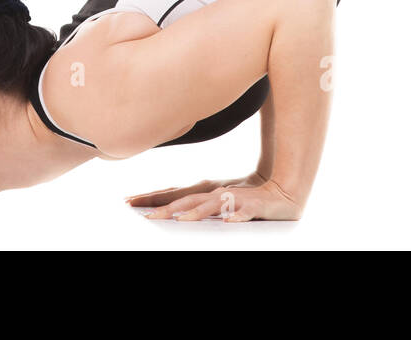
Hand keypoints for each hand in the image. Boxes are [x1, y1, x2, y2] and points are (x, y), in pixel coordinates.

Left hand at [130, 176, 301, 221]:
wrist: (282, 189)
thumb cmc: (246, 195)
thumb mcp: (216, 198)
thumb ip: (195, 202)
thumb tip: (170, 208)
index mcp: (205, 190)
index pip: (174, 193)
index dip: (152, 196)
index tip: (129, 201)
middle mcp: (216, 192)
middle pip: (187, 199)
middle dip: (167, 207)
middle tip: (147, 216)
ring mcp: (234, 198)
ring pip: (213, 205)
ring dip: (197, 212)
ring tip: (181, 220)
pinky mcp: (254, 206)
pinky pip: (245, 211)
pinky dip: (237, 216)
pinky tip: (229, 222)